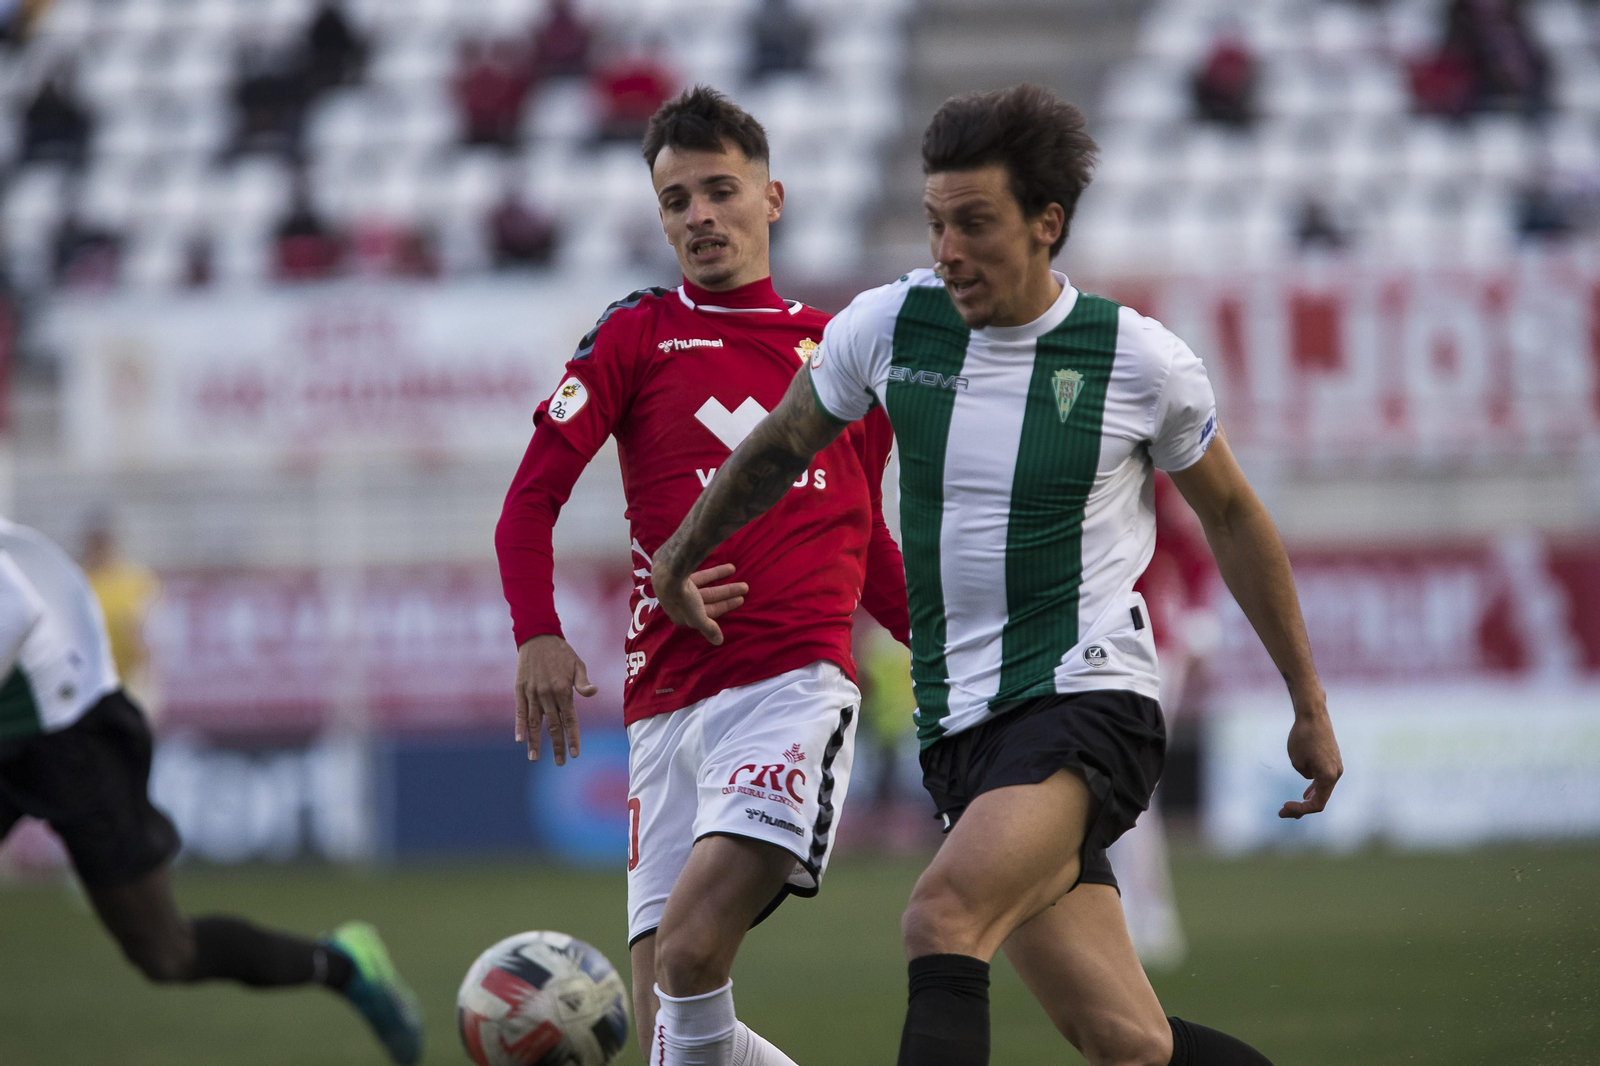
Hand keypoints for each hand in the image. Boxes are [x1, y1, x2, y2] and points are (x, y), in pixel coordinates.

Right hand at [514, 635, 596, 764]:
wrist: (538, 637)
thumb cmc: (562, 652)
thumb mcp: (577, 664)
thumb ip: (583, 682)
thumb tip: (594, 692)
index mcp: (563, 689)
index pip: (570, 719)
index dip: (572, 737)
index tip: (575, 754)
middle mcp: (547, 694)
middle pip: (553, 725)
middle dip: (557, 745)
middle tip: (560, 762)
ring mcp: (532, 693)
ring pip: (534, 722)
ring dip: (535, 741)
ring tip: (535, 758)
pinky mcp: (520, 690)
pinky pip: (520, 711)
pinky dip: (519, 725)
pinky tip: (520, 739)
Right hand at [649, 560, 748, 646]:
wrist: (669, 574)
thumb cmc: (684, 600)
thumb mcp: (698, 618)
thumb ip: (708, 629)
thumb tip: (719, 642)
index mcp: (683, 616)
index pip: (709, 613)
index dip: (725, 607)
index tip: (741, 600)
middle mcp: (682, 603)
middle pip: (709, 598)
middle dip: (727, 593)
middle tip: (745, 587)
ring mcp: (681, 588)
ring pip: (707, 586)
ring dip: (722, 581)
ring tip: (736, 571)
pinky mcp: (681, 574)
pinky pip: (702, 575)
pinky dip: (714, 573)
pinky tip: (727, 568)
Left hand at [1279, 700, 1341, 818]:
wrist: (1313, 714)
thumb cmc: (1302, 737)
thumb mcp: (1296, 761)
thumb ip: (1304, 773)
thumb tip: (1310, 775)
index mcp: (1329, 776)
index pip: (1317, 804)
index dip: (1300, 810)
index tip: (1284, 806)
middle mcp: (1336, 773)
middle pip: (1320, 799)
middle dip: (1301, 808)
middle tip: (1282, 813)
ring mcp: (1336, 766)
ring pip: (1323, 789)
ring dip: (1308, 799)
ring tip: (1292, 808)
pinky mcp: (1332, 759)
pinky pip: (1324, 779)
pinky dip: (1314, 788)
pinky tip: (1306, 794)